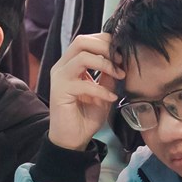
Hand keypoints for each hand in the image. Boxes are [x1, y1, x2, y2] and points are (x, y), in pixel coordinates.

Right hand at [47, 33, 119, 152]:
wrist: (72, 140)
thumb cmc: (85, 116)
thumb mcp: (103, 91)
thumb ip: (107, 75)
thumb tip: (120, 60)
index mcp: (70, 64)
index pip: (86, 41)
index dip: (105, 42)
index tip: (122, 55)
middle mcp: (62, 67)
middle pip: (81, 41)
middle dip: (105, 47)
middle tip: (121, 61)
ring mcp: (59, 78)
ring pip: (82, 57)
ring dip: (105, 64)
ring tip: (119, 75)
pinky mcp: (60, 91)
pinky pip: (84, 83)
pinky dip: (101, 89)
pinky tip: (112, 97)